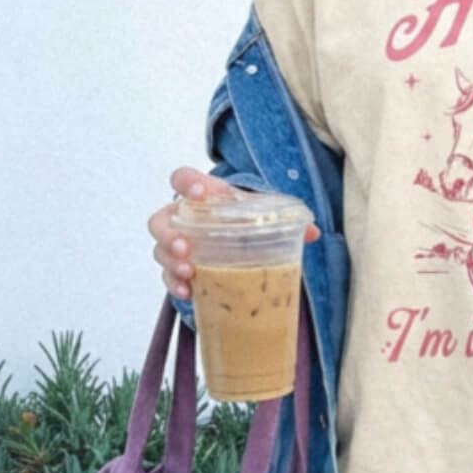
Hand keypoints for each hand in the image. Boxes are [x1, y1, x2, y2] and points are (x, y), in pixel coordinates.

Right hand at [148, 166, 320, 300]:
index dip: (186, 183)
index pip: (183, 179)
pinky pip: (167, 276)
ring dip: (170, 262)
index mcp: (203, 195)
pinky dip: (175, 285)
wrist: (239, 234)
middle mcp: (183, 217)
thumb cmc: (245, 218)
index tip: (200, 194)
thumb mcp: (262, 213)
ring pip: (159, 249)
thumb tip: (312, 232)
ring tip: (189, 273)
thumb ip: (283, 218)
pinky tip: (188, 293)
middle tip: (185, 247)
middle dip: (168, 234)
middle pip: (160, 219)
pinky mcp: (179, 267)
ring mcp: (177, 243)